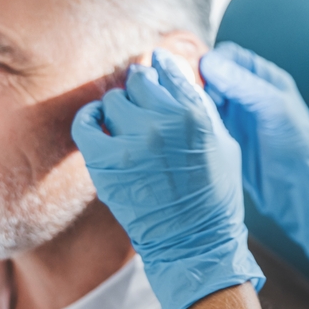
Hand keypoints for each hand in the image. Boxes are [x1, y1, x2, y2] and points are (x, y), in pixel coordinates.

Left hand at [72, 49, 262, 308]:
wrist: (194, 241)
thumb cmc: (214, 194)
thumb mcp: (223, 141)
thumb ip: (201, 106)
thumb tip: (178, 76)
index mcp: (195, 112)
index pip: (168, 69)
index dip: (160, 66)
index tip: (155, 68)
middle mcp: (163, 120)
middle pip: (138, 80)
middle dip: (140, 88)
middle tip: (141, 103)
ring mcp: (132, 141)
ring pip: (112, 99)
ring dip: (118, 108)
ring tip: (125, 124)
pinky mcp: (106, 162)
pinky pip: (85, 123)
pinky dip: (88, 118)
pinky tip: (96, 122)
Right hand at [200, 41, 308, 265]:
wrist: (300, 191)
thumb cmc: (298, 148)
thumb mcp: (274, 108)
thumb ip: (243, 84)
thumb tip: (211, 63)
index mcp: (265, 79)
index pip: (230, 56)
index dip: (211, 61)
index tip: (197, 74)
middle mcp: (249, 94)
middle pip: (213, 75)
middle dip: (198, 81)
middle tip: (190, 95)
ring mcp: (237, 116)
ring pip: (206, 98)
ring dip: (195, 101)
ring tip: (188, 110)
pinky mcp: (227, 137)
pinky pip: (205, 121)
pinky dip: (195, 120)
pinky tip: (190, 127)